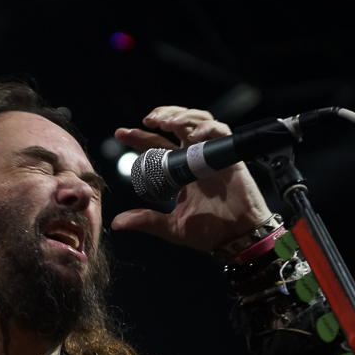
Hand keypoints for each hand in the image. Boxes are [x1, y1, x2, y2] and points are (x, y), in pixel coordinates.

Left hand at [111, 106, 272, 251]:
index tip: (120, 133)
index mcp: (180, 170)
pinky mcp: (229, 156)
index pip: (157, 146)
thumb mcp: (171, 227)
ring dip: (181, 116)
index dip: (140, 137)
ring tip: (165, 123)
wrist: (237, 239)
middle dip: (162, 116)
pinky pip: (220, 131)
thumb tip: (117, 223)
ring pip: (197, 120)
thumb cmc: (210, 232)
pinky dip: (206, 128)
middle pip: (178, 124)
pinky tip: (192, 136)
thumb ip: (146, 220)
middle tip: (146, 121)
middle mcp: (195, 158)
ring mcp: (212, 155)